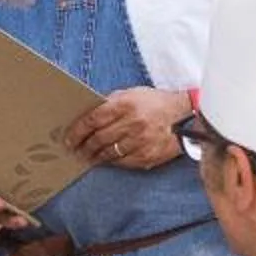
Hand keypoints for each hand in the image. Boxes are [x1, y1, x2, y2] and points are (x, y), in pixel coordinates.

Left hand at [65, 87, 192, 170]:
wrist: (187, 116)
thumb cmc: (157, 103)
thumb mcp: (133, 94)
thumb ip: (111, 102)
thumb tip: (88, 113)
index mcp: (125, 104)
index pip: (92, 120)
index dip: (76, 131)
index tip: (68, 138)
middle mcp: (132, 123)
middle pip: (98, 139)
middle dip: (82, 146)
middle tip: (74, 149)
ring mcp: (140, 141)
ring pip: (108, 153)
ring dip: (94, 156)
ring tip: (87, 156)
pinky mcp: (148, 156)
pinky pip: (123, 162)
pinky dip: (112, 162)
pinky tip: (106, 160)